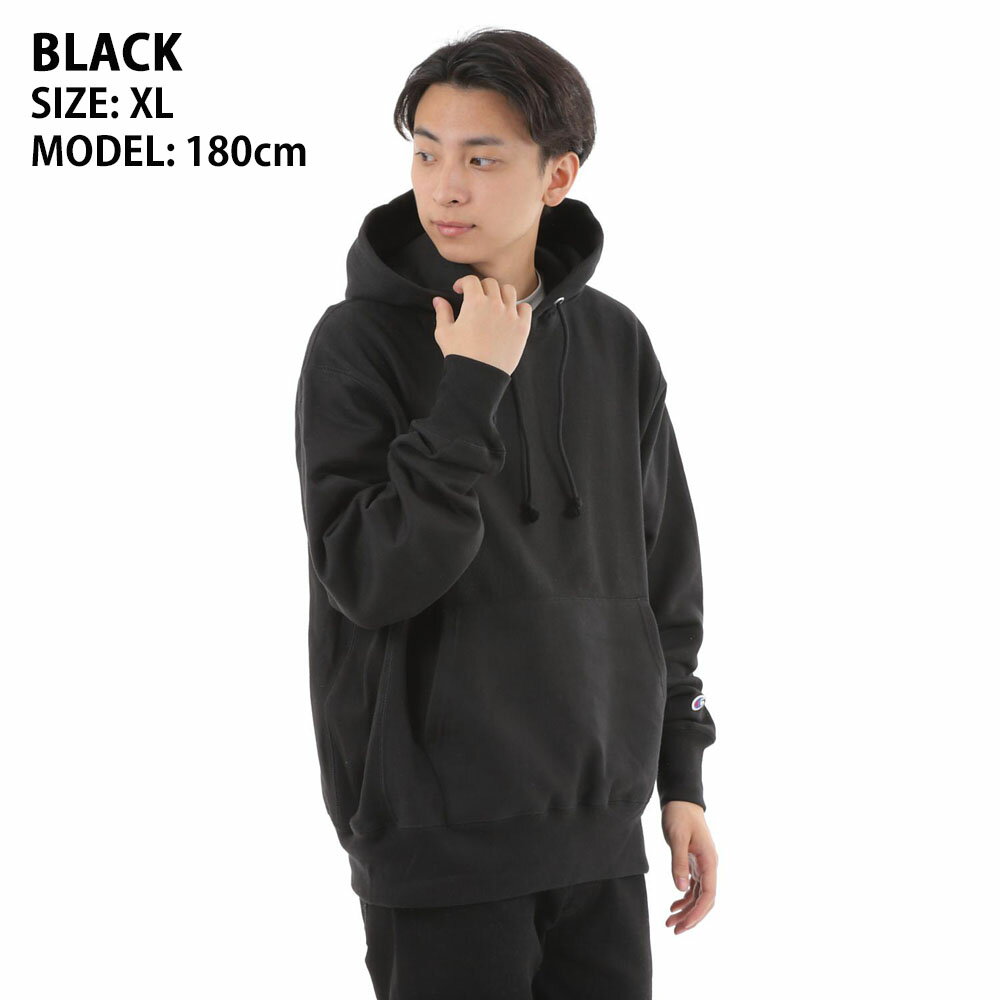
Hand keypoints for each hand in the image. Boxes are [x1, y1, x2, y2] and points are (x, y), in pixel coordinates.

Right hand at [432, 275, 531, 375]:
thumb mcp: (444, 332)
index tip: (460, 290)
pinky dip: (518, 307)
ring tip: (494, 303)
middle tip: (476, 298)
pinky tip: (510, 314)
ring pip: (509, 291)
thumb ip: (442, 312)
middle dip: (481, 287)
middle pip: (491, 283)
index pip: (471, 280)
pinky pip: (525, 308)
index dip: (463, 282)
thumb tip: (438, 299)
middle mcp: (495, 305)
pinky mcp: (522, 327)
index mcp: (475, 303)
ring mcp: (511, 315)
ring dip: (500, 293)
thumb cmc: (460, 355)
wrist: (478, 376)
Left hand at [662, 800, 717, 933]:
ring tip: (670, 921)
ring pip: (698, 895)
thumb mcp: (677, 838)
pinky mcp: (695, 863)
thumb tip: (681, 888)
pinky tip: (673, 906)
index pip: (708, 895)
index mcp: (709, 861)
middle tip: (674, 930)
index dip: (697, 913)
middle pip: (705, 900)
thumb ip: (679, 863)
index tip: (684, 925)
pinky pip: (693, 887)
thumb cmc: (680, 816)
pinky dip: (684, 898)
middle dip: (691, 917)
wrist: (681, 800)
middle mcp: (709, 866)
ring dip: (686, 910)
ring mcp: (703, 865)